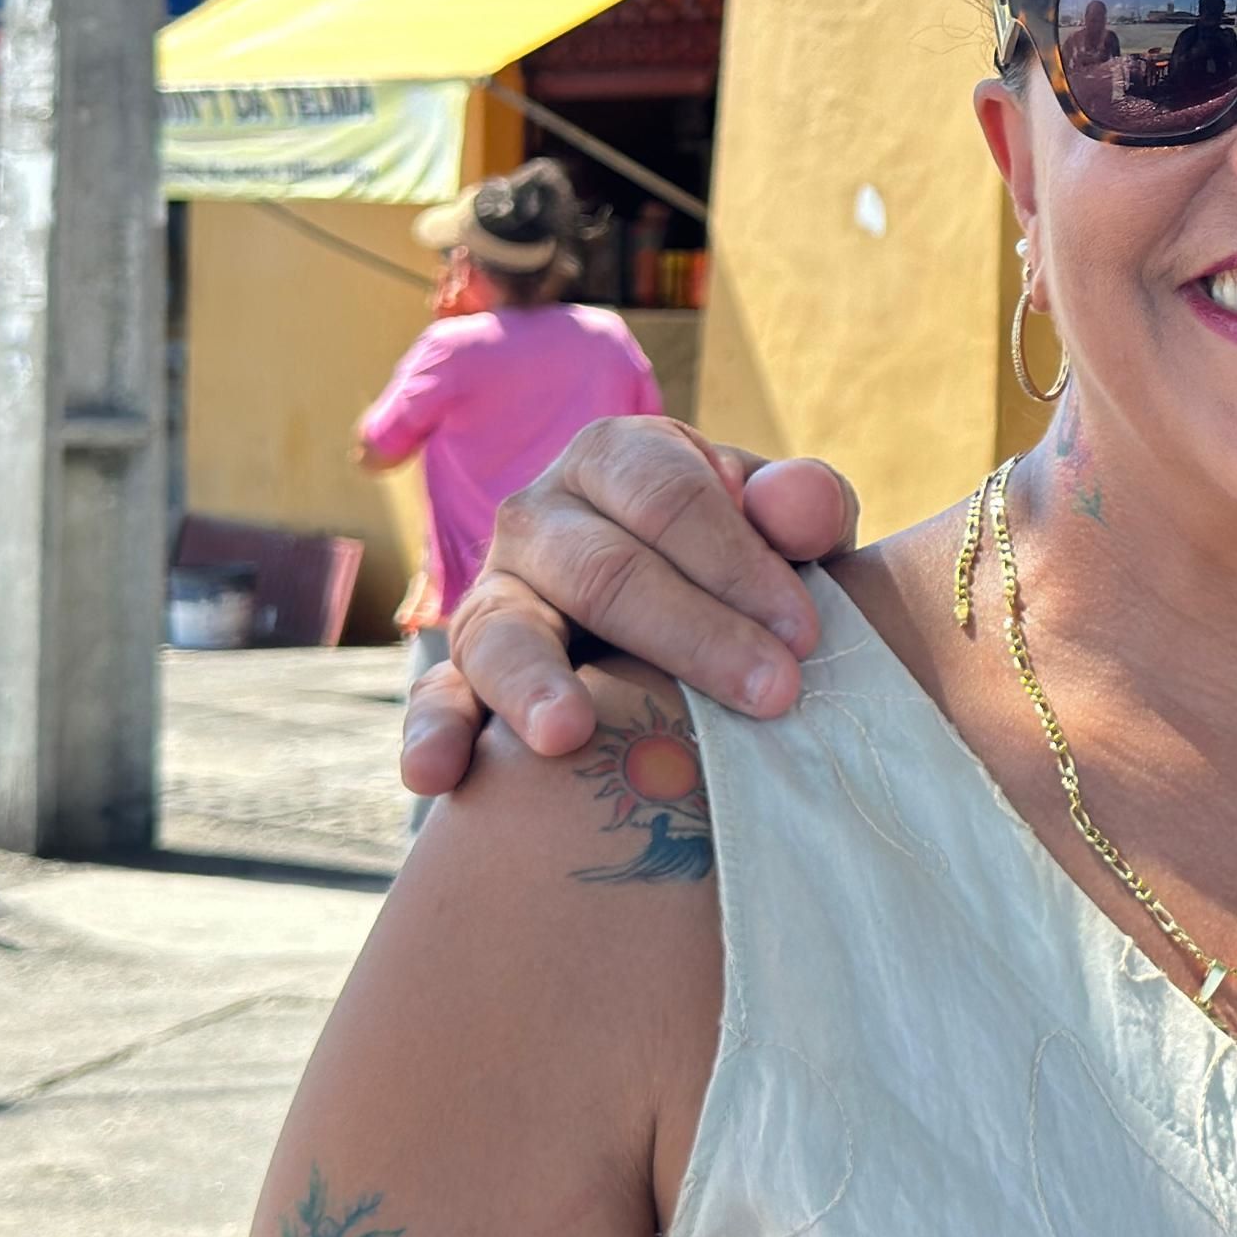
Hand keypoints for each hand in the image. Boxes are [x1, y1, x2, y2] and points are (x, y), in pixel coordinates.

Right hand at [394, 419, 858, 797]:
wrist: (678, 605)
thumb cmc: (740, 564)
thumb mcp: (779, 526)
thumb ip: (801, 508)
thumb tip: (802, 506)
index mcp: (618, 458)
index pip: (672, 499)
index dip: (741, 564)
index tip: (805, 635)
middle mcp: (540, 516)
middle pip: (605, 570)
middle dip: (692, 634)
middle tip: (769, 695)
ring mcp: (492, 594)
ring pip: (503, 631)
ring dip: (534, 685)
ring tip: (566, 736)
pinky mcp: (461, 669)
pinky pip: (436, 698)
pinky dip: (431, 735)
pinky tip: (437, 778)